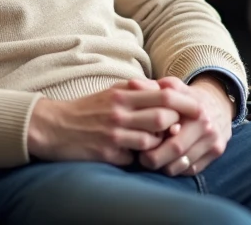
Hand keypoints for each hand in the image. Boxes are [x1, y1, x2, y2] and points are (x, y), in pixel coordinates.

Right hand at [27, 79, 204, 164]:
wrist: (53, 127)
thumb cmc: (87, 109)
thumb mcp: (111, 93)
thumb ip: (138, 90)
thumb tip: (167, 91)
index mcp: (122, 95)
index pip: (164, 96)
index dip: (186, 103)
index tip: (198, 108)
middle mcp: (119, 113)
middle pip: (163, 119)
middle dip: (175, 125)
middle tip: (178, 129)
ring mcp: (113, 135)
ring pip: (151, 142)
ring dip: (156, 144)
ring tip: (151, 143)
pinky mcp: (106, 154)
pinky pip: (133, 159)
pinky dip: (135, 158)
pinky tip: (129, 154)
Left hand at [134, 76, 233, 176]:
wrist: (219, 104)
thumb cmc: (187, 97)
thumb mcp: (172, 87)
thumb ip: (152, 86)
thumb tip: (132, 84)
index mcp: (193, 107)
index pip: (168, 124)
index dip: (151, 135)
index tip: (138, 139)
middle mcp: (206, 125)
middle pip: (175, 149)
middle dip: (155, 157)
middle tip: (142, 158)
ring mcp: (213, 140)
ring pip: (182, 164)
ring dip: (165, 166)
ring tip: (154, 160)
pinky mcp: (217, 154)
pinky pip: (191, 170)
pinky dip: (178, 169)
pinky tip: (170, 161)